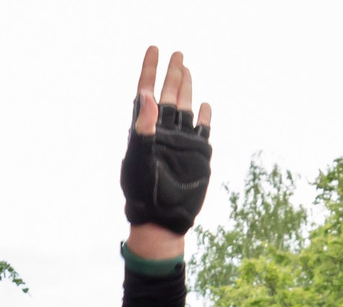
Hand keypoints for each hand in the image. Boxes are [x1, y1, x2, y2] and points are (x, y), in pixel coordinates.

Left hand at [119, 48, 210, 254]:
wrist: (162, 221)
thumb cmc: (142, 193)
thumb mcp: (138, 158)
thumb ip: (142, 127)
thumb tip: (147, 95)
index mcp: (145, 130)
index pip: (146, 92)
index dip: (149, 70)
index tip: (154, 49)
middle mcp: (164, 132)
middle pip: (168, 95)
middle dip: (171, 74)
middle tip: (176, 54)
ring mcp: (181, 142)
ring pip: (184, 108)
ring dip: (186, 88)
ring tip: (186, 69)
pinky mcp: (197, 154)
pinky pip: (202, 130)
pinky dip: (204, 117)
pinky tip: (204, 106)